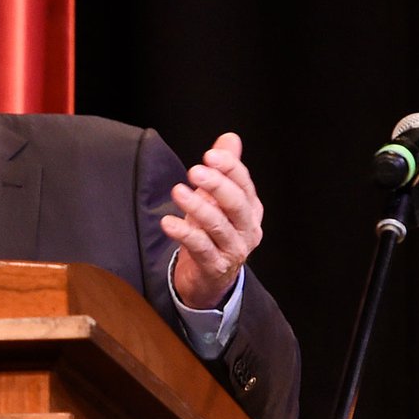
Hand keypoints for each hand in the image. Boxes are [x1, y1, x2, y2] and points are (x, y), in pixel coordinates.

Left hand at [160, 131, 263, 309]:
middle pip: (237, 203)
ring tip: (178, 191)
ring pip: (218, 225)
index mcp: (250, 209)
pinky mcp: (215, 267)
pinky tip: (168, 223)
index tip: (209, 155)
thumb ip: (225, 169)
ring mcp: (234, 250)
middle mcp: (247, 229)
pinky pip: (201, 248)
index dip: (230, 167)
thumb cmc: (212, 234)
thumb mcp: (217, 200)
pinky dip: (184, 233)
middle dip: (217, 184)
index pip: (244, 184)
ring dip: (198, 207)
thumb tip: (230, 138)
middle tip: (194, 170)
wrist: (208, 279)